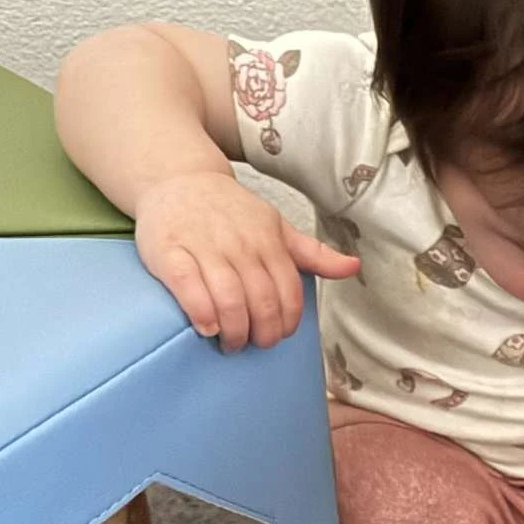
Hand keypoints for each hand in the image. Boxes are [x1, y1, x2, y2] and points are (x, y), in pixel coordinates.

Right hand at [134, 171, 360, 352]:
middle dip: (263, 333)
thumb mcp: (277, 227)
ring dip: (235, 331)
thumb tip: (354, 267)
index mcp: (268, 241)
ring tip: (231, 342)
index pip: (289, 293)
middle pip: (262, 302)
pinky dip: (202, 314)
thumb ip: (313, 253)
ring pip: (229, 300)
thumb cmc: (231, 212)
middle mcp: (240, 244)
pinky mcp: (169, 252)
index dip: (287, 323)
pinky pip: (189, 289)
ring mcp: (204, 247)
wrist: (178, 179)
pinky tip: (208, 328)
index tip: (279, 335)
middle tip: (254, 344)